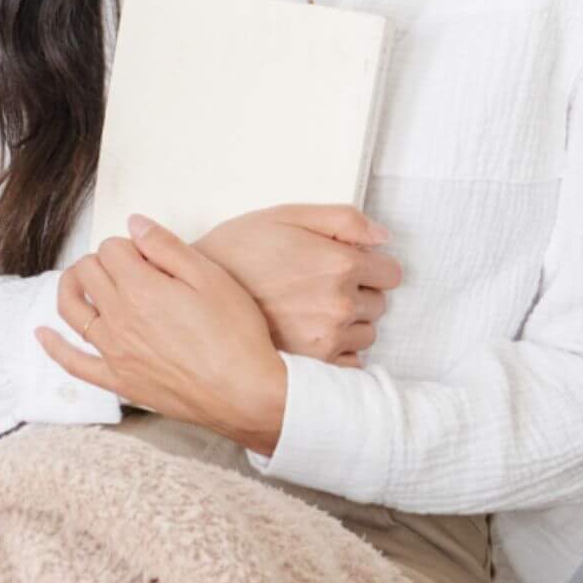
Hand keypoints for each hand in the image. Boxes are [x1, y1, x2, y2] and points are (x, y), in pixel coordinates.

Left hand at [33, 212, 287, 454]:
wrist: (247, 393)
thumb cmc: (236, 334)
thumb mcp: (210, 277)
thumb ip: (166, 247)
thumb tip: (134, 223)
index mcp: (140, 288)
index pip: (111, 248)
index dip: (128, 244)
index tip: (148, 255)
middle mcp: (118, 317)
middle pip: (87, 273)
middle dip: (101, 260)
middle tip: (125, 266)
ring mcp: (114, 351)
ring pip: (71, 309)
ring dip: (70, 288)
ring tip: (79, 280)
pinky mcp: (118, 380)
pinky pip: (73, 363)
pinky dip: (54, 346)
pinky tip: (42, 334)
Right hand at [192, 204, 401, 367]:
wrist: (191, 293)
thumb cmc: (236, 250)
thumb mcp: (284, 216)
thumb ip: (342, 219)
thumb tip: (383, 236)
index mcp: (339, 263)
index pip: (390, 272)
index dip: (368, 266)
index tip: (343, 266)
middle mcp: (339, 303)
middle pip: (378, 304)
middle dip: (356, 294)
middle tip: (317, 288)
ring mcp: (327, 338)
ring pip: (364, 334)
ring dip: (347, 325)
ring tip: (307, 312)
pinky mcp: (313, 365)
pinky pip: (349, 364)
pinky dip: (336, 353)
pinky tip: (307, 337)